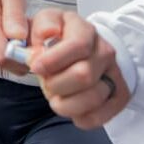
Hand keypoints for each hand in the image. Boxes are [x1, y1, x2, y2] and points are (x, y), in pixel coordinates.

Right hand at [0, 0, 29, 70]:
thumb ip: (15, 15)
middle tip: (27, 37)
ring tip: (13, 35)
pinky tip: (4, 40)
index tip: (35, 45)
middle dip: (22, 56)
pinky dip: (5, 57)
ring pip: (3, 66)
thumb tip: (20, 37)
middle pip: (5, 63)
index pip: (3, 55)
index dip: (23, 55)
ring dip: (14, 56)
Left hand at [29, 9, 130, 128]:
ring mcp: (113, 72)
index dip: (53, 60)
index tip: (36, 68)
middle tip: (45, 83)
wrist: (67, 48)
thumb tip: (30, 48)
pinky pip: (103, 114)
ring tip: (54, 98)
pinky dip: (82, 118)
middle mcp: (103, 49)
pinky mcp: (118, 93)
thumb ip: (24, 31)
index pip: (77, 45)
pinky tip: (70, 109)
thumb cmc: (48, 38)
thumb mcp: (33, 26)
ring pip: (94, 97)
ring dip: (66, 104)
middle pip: (84, 75)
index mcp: (81, 28)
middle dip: (56, 85)